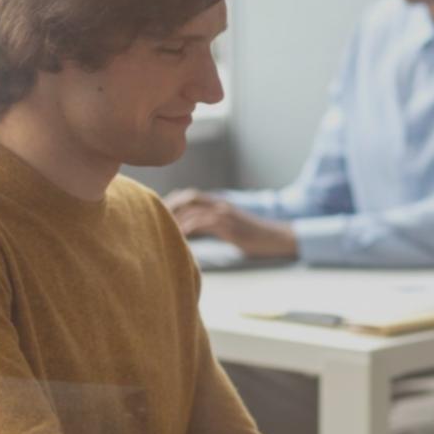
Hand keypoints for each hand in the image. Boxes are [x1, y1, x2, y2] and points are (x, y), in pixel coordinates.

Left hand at [164, 189, 298, 259]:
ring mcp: (226, 213)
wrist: (277, 238)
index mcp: (219, 204)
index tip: (158, 212)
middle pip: (189, 197)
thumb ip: (211, 226)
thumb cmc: (253, 236)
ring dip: (178, 218)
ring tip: (165, 228)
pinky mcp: (231, 225)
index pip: (190, 196)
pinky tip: (183, 234)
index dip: (173, 202)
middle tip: (156, 219)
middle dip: (171, 206)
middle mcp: (221, 205)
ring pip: (196, 209)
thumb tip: (192, 233)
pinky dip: (192, 226)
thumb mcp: (230, 228)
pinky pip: (207, 222)